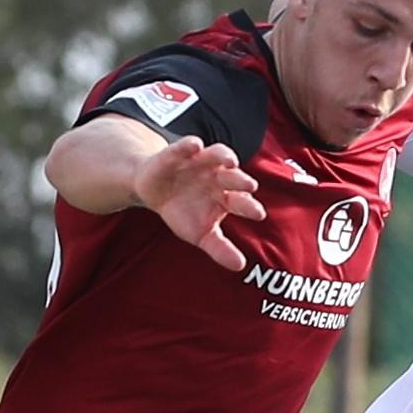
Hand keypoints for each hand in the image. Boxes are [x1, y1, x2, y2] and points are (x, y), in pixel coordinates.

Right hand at [134, 137, 264, 269]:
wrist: (154, 191)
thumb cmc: (183, 212)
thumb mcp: (200, 234)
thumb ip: (220, 249)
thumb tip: (240, 266)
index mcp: (226, 197)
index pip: (241, 201)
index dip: (249, 207)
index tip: (259, 214)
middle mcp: (217, 177)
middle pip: (233, 177)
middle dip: (241, 181)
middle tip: (250, 186)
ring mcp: (200, 163)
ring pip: (216, 156)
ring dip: (224, 156)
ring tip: (230, 161)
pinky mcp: (179, 153)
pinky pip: (186, 147)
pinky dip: (190, 145)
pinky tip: (195, 145)